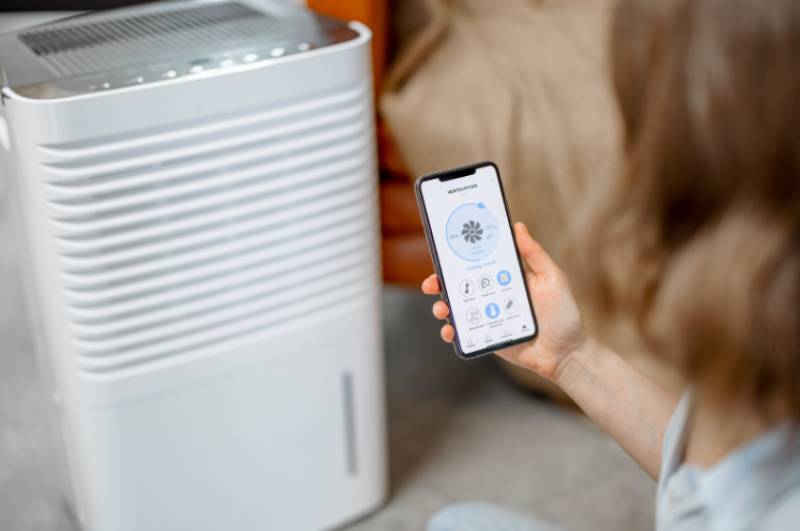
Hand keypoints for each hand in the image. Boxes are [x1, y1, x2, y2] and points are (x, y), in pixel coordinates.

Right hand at [421, 222, 587, 381]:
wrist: (566, 353)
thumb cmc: (563, 314)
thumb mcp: (552, 278)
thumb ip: (534, 254)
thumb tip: (517, 226)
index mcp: (505, 277)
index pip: (477, 263)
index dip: (458, 257)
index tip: (444, 251)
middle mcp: (493, 295)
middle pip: (459, 285)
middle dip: (440, 282)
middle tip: (432, 283)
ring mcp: (487, 316)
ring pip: (457, 308)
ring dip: (443, 307)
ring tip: (442, 309)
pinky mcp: (486, 336)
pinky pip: (464, 333)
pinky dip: (452, 332)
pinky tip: (450, 331)